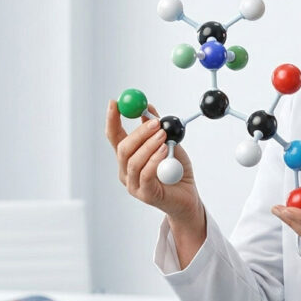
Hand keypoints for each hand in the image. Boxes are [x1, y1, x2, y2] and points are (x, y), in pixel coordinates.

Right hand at [104, 100, 202, 225]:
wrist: (189, 198)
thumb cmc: (177, 171)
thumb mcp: (169, 144)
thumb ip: (158, 129)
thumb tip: (149, 108)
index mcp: (128, 157)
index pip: (114, 136)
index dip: (112, 119)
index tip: (114, 103)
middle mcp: (126, 171)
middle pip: (123, 148)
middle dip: (138, 132)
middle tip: (155, 123)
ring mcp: (133, 184)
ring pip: (133, 160)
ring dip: (149, 145)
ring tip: (164, 136)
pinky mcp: (145, 194)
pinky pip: (145, 174)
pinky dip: (154, 159)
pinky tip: (164, 150)